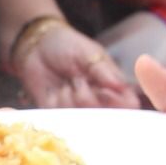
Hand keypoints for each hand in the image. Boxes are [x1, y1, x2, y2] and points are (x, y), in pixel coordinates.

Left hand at [14, 22, 138, 107]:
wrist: (37, 47)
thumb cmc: (68, 46)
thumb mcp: (88, 53)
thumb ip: (103, 71)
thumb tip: (121, 87)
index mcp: (113, 87)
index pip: (128, 106)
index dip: (121, 106)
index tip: (103, 91)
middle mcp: (99, 103)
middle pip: (102, 117)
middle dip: (87, 98)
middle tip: (78, 79)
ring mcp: (78, 110)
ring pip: (80, 118)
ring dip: (70, 98)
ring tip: (66, 82)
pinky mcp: (58, 115)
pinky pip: (61, 118)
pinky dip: (56, 103)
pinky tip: (55, 91)